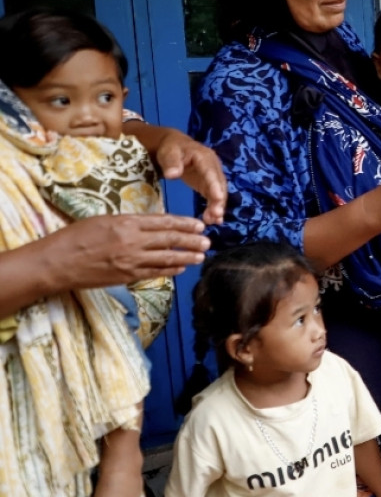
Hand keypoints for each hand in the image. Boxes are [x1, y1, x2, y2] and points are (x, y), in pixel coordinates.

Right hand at [45, 214, 209, 288]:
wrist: (56, 263)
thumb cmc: (75, 237)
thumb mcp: (103, 220)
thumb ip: (129, 222)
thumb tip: (151, 224)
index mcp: (126, 223)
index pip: (163, 222)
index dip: (184, 223)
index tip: (198, 224)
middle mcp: (132, 241)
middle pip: (170, 240)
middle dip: (191, 240)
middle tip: (207, 241)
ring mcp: (131, 261)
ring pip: (166, 258)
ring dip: (187, 257)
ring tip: (201, 256)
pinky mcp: (127, 277)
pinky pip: (154, 273)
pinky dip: (170, 270)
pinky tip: (181, 268)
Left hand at [149, 130, 227, 224]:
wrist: (175, 146)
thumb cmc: (171, 148)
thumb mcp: (169, 152)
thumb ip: (171, 163)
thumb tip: (173, 175)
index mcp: (204, 157)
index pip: (211, 173)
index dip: (215, 186)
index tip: (218, 198)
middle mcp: (213, 167)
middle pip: (219, 185)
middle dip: (219, 201)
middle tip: (216, 216)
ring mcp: (212, 176)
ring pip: (219, 192)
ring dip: (217, 207)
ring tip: (214, 221)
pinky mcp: (209, 184)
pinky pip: (214, 196)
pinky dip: (214, 207)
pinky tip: (213, 219)